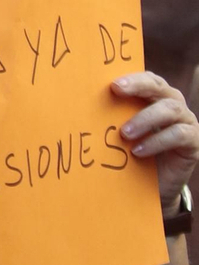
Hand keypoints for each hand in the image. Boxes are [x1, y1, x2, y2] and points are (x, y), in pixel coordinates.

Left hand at [114, 71, 198, 213]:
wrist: (157, 186)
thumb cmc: (134, 154)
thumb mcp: (122, 134)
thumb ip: (112, 119)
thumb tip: (78, 109)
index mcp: (154, 96)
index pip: (145, 79)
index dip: (131, 78)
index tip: (111, 83)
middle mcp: (172, 103)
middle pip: (158, 87)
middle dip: (137, 86)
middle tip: (116, 90)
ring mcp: (186, 121)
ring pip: (170, 109)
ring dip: (145, 119)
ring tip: (124, 134)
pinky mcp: (193, 141)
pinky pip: (179, 134)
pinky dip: (157, 142)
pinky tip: (138, 152)